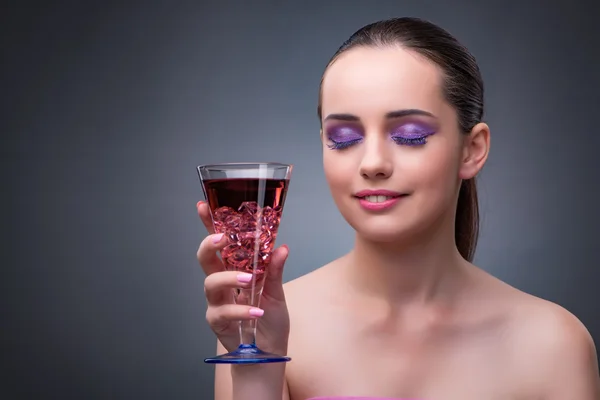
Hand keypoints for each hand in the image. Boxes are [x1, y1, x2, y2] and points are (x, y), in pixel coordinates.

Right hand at [196, 201, 290, 354]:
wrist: (269, 352)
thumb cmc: (271, 320)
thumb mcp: (277, 293)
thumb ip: (274, 271)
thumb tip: (281, 247)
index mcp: (236, 269)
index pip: (221, 243)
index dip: (210, 224)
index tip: (202, 206)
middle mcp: (223, 282)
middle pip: (205, 258)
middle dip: (210, 244)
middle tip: (223, 239)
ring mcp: (217, 301)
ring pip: (210, 282)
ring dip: (229, 278)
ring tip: (249, 280)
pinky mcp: (217, 320)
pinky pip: (222, 311)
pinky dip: (240, 310)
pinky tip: (256, 312)